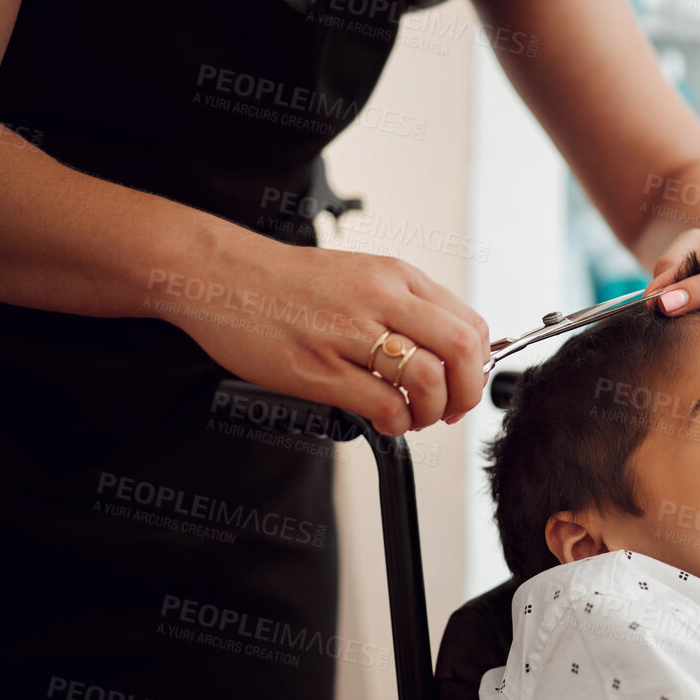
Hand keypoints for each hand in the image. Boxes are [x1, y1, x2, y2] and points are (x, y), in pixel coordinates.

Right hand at [164, 231, 489, 435]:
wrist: (220, 275)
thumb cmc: (288, 283)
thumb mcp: (361, 277)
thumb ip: (405, 309)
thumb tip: (448, 352)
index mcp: (397, 277)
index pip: (471, 325)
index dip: (479, 366)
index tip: (465, 383)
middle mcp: (381, 299)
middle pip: (464, 351)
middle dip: (468, 392)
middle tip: (452, 408)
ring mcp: (349, 333)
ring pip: (430, 379)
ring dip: (432, 412)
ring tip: (412, 414)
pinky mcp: (319, 368)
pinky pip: (385, 405)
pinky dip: (397, 424)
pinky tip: (385, 420)